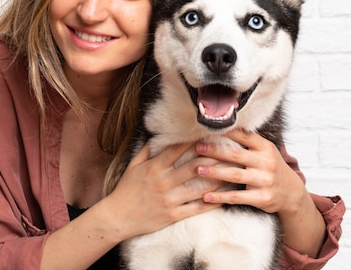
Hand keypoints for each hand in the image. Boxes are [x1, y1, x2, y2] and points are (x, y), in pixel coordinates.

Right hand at [105, 142, 223, 238]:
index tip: (210, 133)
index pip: (178, 149)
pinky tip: (225, 196)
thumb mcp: (133, 165)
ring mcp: (170, 199)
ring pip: (200, 187)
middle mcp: (164, 182)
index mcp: (155, 167)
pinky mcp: (174, 215)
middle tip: (230, 149)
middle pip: (195, 166)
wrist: (117, 217)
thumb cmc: (125, 189)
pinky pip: (197, 208)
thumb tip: (158, 135)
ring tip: (233, 171)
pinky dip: (212, 202)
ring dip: (218, 179)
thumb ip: (147, 149)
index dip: (195, 139)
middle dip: (213, 157)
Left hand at [194, 129, 304, 214]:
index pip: (245, 137)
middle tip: (197, 148)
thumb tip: (222, 128)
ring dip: (214, 172)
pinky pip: (237, 197)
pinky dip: (220, 197)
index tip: (208, 130)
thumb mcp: (266, 152)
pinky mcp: (262, 198)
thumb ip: (249, 143)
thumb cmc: (271, 169)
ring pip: (234, 175)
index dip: (226, 132)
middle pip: (236, 155)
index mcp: (266, 148)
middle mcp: (266, 163)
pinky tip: (206, 196)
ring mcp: (265, 181)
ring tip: (197, 169)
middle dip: (215, 151)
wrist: (292, 194)